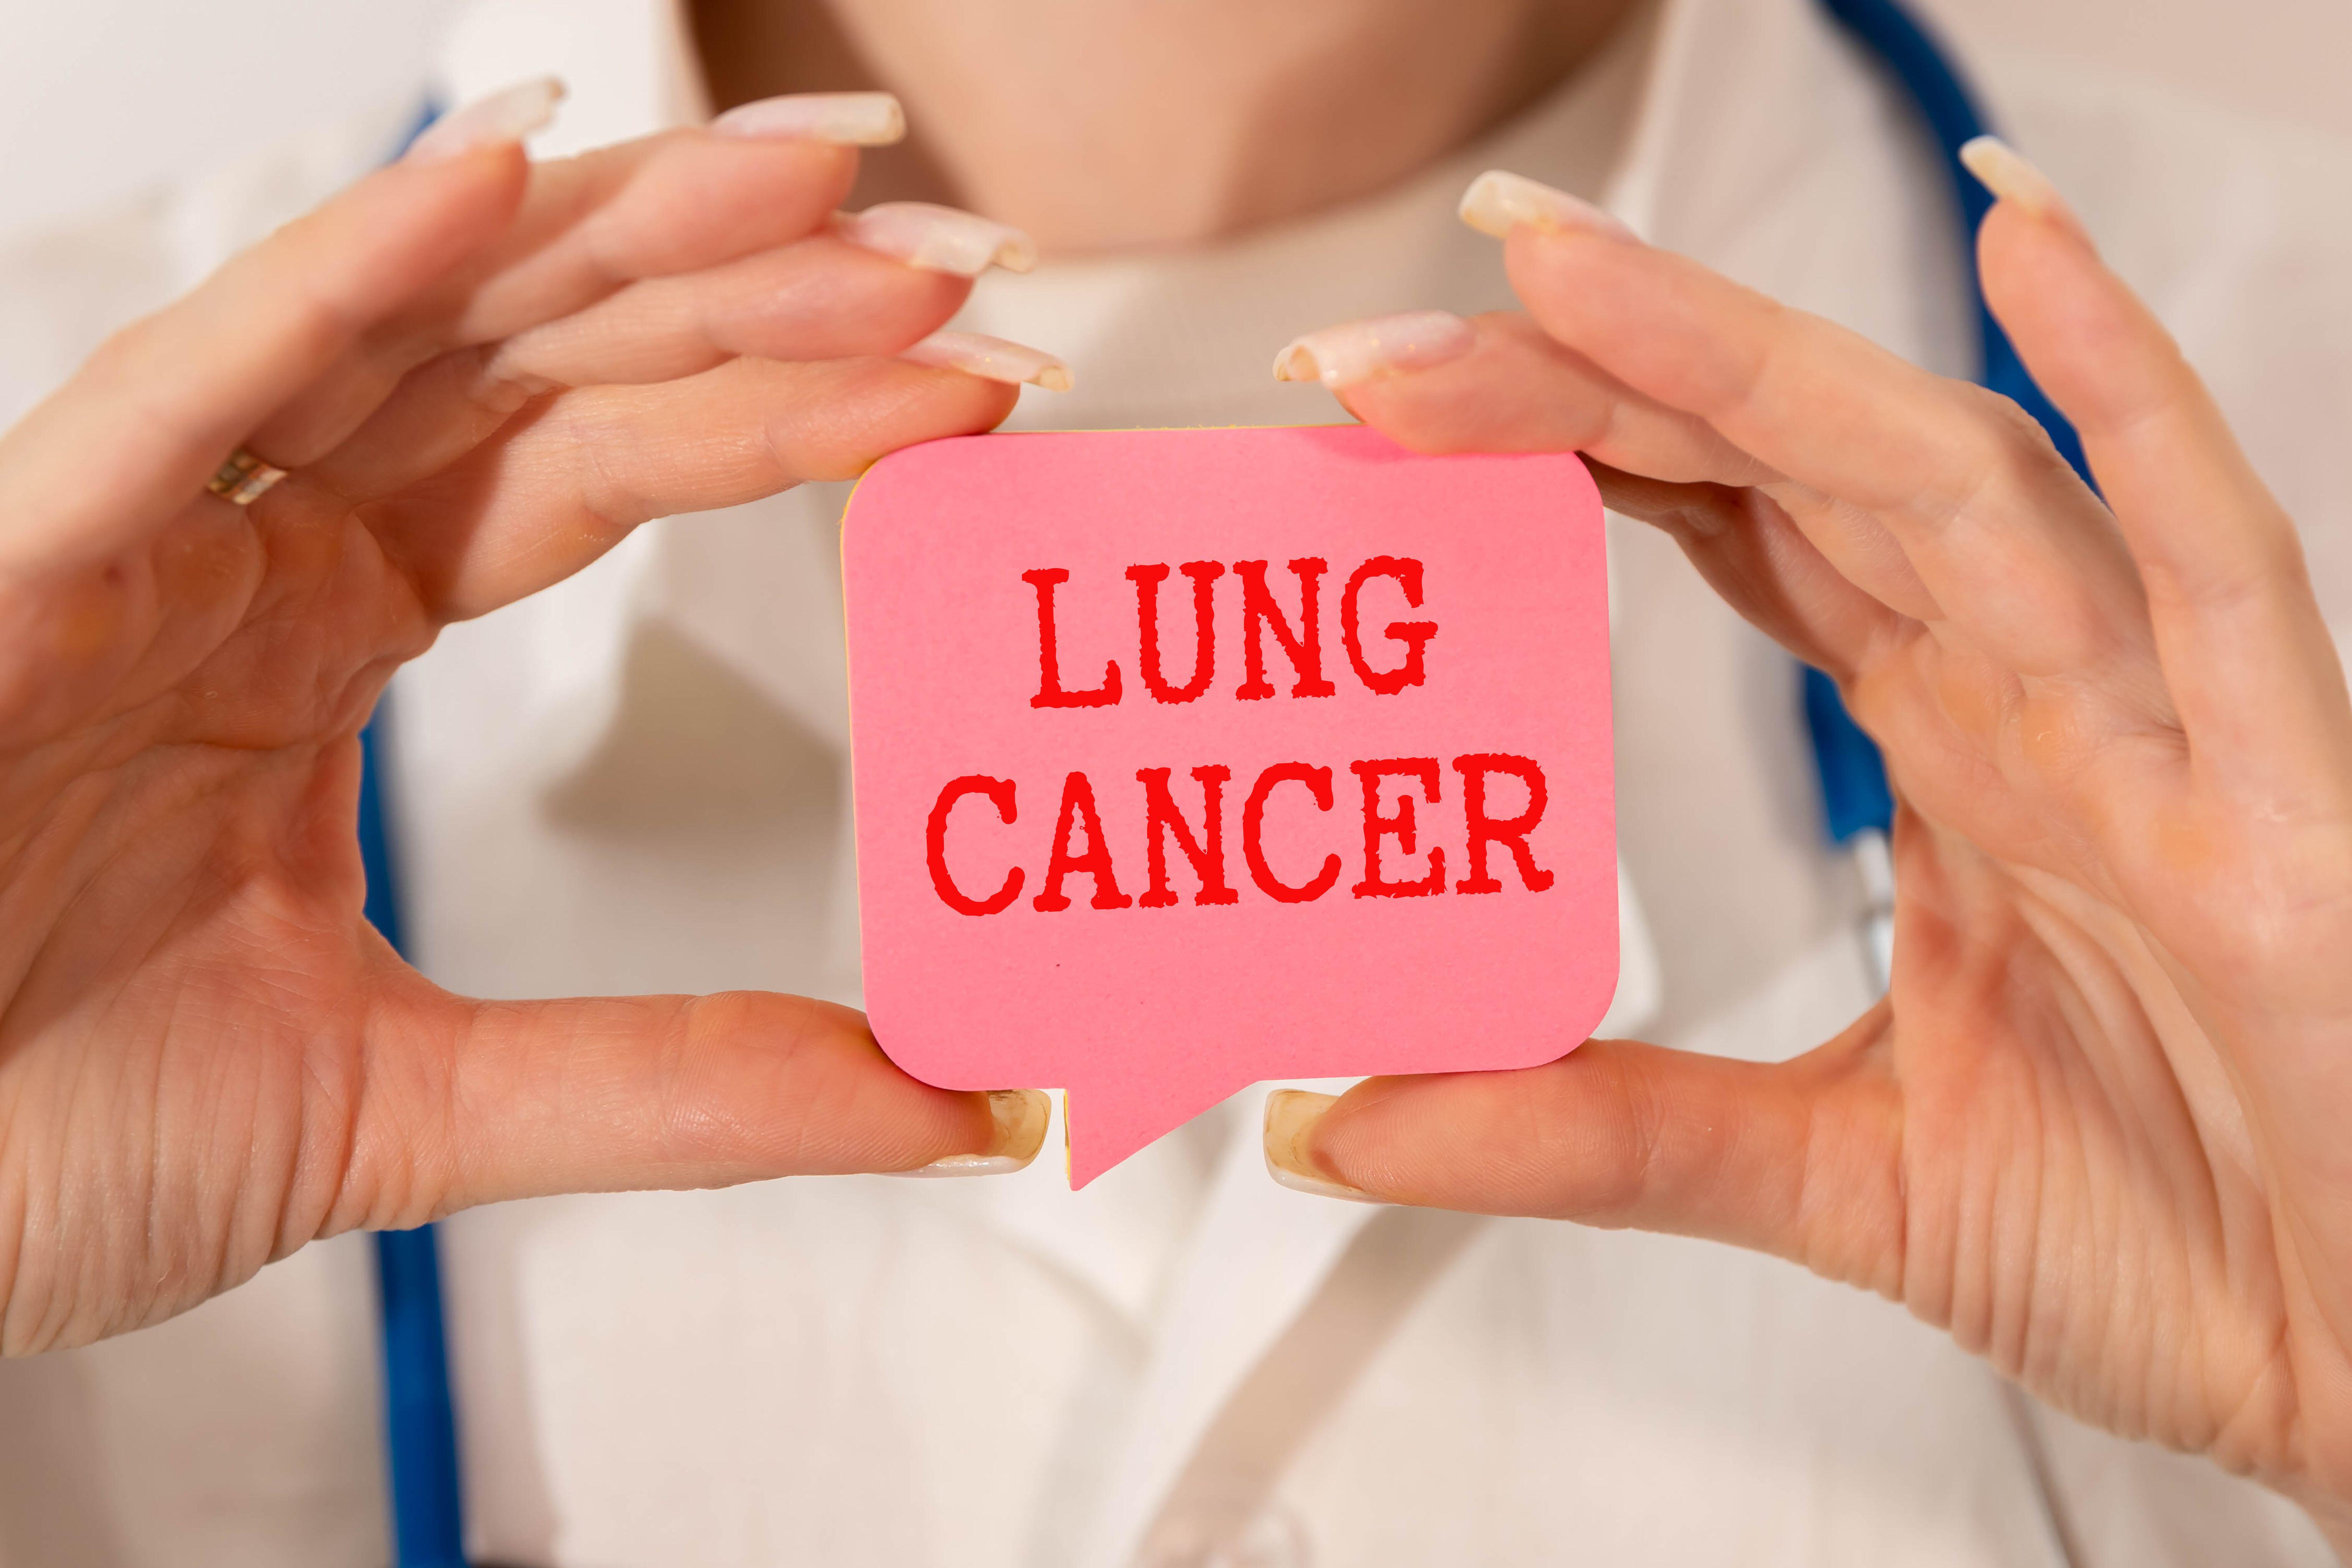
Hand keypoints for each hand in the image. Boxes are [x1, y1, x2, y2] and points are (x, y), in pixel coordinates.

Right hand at [0, 86, 1058, 1353]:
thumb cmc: (39, 1141)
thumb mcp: (418, 1107)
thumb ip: (681, 1088)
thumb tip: (949, 1108)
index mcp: (329, 636)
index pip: (604, 470)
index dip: (788, 413)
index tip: (965, 386)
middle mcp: (253, 555)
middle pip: (540, 364)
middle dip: (743, 286)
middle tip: (940, 244)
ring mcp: (142, 541)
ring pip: (407, 332)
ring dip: (613, 243)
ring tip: (810, 180)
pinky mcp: (19, 564)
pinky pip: (195, 391)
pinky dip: (340, 279)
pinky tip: (498, 185)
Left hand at [1267, 156, 2351, 1544]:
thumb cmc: (2168, 1235)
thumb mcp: (1828, 1174)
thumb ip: (1595, 1132)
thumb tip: (1343, 1125)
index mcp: (1950, 739)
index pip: (1729, 525)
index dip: (1571, 441)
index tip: (1383, 407)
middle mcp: (2040, 688)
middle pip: (1792, 465)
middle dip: (1604, 370)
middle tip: (1416, 311)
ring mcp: (2160, 719)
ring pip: (1949, 477)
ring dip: (1758, 361)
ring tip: (1575, 269)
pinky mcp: (2285, 791)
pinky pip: (2215, 560)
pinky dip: (2137, 403)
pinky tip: (2031, 258)